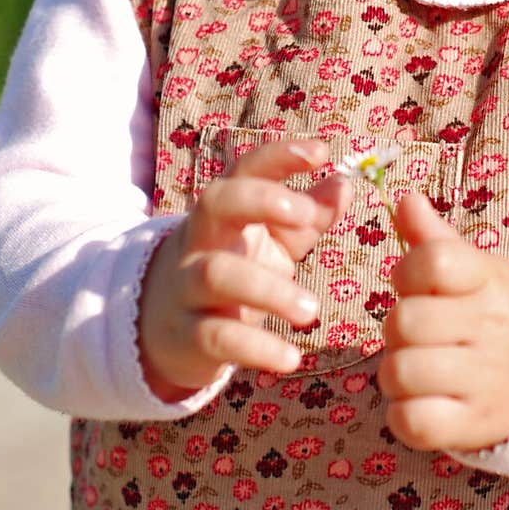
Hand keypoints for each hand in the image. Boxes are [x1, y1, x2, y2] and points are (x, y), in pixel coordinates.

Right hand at [138, 139, 349, 400]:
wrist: (164, 327)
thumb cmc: (233, 269)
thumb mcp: (271, 239)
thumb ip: (307, 213)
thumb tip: (345, 183)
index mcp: (224, 210)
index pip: (245, 169)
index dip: (280, 156)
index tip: (321, 153)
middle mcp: (200, 239)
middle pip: (216, 202)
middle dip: (261, 201)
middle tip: (306, 217)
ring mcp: (187, 286)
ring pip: (217, 274)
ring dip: (269, 289)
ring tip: (311, 310)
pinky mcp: (186, 335)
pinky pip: (217, 337)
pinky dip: (256, 347)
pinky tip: (291, 356)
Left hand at [378, 192, 508, 451]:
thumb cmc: (493, 314)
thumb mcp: (474, 270)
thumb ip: (433, 239)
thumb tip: (405, 199)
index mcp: (489, 281)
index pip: (431, 261)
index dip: (406, 272)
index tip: (414, 285)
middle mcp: (492, 327)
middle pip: (404, 321)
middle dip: (396, 328)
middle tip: (416, 335)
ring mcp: (486, 380)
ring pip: (401, 372)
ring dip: (395, 373)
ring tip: (416, 368)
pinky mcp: (475, 425)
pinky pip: (413, 421)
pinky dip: (405, 415)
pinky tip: (420, 402)